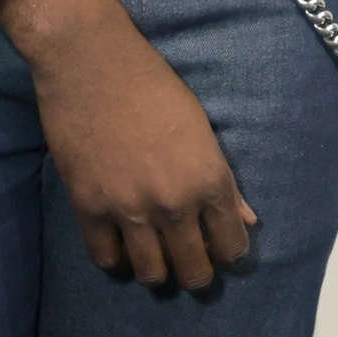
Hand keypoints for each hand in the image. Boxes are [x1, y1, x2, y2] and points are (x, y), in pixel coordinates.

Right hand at [0, 0, 257, 287]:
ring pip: (151, 274)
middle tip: (187, 261)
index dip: (227, 253)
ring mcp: (130, 210)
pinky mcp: (89, 208)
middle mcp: (175, 204)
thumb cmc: (152, 85)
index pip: (232, 248)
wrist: (91, 62)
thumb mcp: (201, 129)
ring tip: (153, 256)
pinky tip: (119, 247)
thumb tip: (247, 220)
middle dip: (196, 273)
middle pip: (194, 272)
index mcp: (210, 180)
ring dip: (156, 271)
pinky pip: (106, 258)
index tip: (217, 248)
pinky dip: (115, 260)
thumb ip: (224, 182)